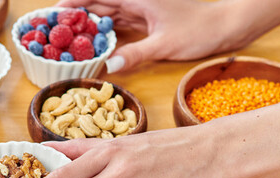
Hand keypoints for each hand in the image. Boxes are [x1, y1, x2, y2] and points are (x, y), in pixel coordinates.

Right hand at [56, 0, 252, 72]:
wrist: (228, 26)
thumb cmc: (200, 29)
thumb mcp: (165, 44)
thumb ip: (134, 54)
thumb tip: (106, 68)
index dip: (72, 3)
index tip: (51, 13)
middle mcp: (135, 0)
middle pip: (97, 5)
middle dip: (74, 17)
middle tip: (51, 32)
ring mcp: (141, 10)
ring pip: (106, 15)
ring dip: (87, 26)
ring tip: (65, 40)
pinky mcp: (147, 21)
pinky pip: (119, 25)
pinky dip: (105, 33)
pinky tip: (93, 45)